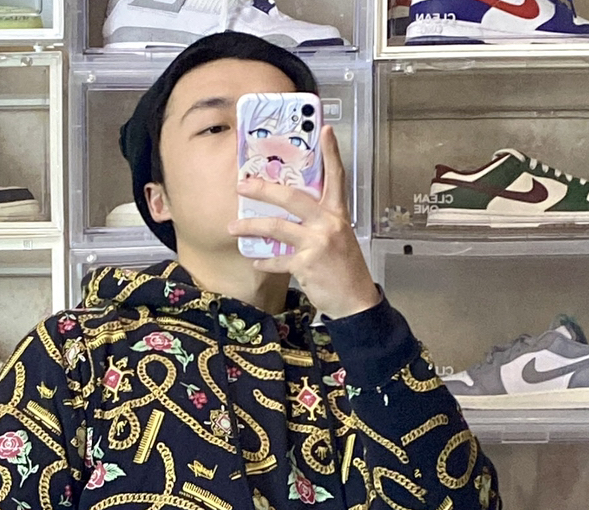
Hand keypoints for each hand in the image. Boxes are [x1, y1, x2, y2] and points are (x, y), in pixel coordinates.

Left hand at [227, 125, 380, 322]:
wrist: (355, 301)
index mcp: (337, 214)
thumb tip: (293, 213)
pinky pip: (278, 260)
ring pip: (277, 228)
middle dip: (263, 189)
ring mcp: (317, 244)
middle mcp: (327, 224)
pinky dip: (264, 261)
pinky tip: (255, 260)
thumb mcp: (339, 237)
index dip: (331, 154)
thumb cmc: (345, 269)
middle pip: (292, 198)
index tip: (326, 131)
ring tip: (233, 226)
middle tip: (243, 184)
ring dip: (251, 227)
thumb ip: (319, 222)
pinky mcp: (306, 265)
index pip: (336, 178)